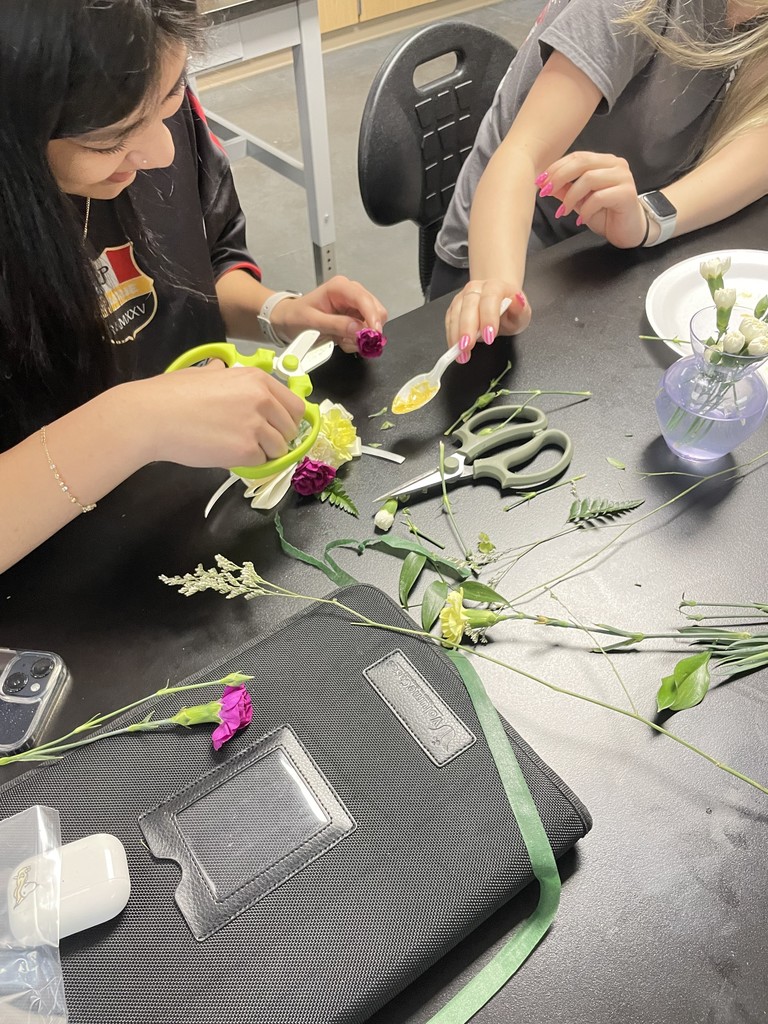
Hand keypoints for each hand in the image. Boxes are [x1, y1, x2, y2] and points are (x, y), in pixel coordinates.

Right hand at [125, 362, 304, 468]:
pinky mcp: (246, 449)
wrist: (151, 416)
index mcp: (256, 379)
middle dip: (277, 438)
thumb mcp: (204, 374)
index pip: (295, 405)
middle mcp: (262, 399)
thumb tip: (220, 369)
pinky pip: (260, 463)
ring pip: (279, 449)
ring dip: (263, 452)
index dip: (287, 420)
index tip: (277, 428)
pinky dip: (247, 463)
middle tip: (255, 442)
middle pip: (290, 429)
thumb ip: (222, 374)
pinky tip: (227, 454)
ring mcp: (256, 425)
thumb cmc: (171, 394)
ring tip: (237, 447)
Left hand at [271, 275, 387, 352]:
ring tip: (341, 340)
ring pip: (373, 323)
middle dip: (367, 330)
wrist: (289, 320)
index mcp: (340, 287)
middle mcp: (351, 293)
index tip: (374, 335)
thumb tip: (358, 329)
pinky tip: (342, 339)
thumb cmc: (296, 316)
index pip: (364, 299)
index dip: (372, 317)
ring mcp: (355, 305)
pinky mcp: (356, 317)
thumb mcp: (312, 322)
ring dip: (360, 337)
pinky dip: (357, 340)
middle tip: (352, 341)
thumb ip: (336, 325)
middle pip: (376, 311)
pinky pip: (366, 331)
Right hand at [445, 280, 529, 357]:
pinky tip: (454, 348)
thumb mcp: (522, 313)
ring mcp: (463, 297)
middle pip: (468, 305)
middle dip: (466, 328)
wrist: (499, 303)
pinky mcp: (454, 307)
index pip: (490, 299)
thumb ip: (521, 309)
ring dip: (456, 335)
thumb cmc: (510, 310)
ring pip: (455, 313)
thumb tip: (518, 300)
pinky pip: (449, 320)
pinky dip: (451, 335)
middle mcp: (476, 289)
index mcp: (495, 287)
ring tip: (461, 354)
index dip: (488, 317)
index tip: (489, 337)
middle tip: (467, 347)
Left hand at [539, 152, 646, 247]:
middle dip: (559, 177)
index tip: (540, 182)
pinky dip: (585, 209)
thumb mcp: (580, 201)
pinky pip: (599, 197)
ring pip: (589, 178)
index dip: (556, 168)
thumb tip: (545, 183)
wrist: (628, 232)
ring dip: (571, 197)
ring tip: (563, 212)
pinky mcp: (627, 193)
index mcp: (604, 162)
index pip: (577, 157)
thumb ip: (565, 190)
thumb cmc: (606, 215)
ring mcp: (623, 177)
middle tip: (545, 192)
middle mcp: (615, 164)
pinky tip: (581, 220)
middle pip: (582, 163)